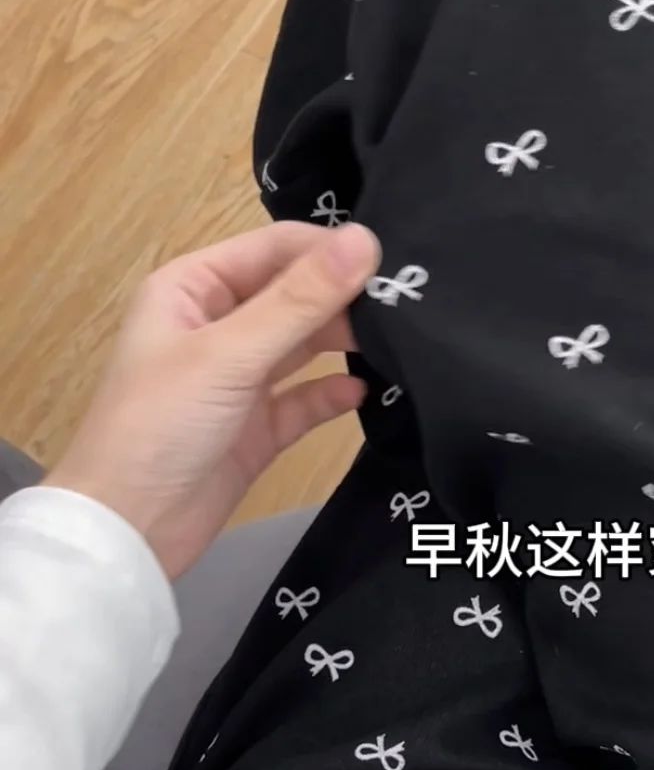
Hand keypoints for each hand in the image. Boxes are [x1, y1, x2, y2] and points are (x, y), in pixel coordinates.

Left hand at [43, 220, 381, 580]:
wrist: (129, 530)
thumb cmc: (161, 425)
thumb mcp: (230, 353)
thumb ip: (301, 299)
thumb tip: (366, 239)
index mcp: (193, 288)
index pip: (275, 248)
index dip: (329, 250)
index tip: (392, 263)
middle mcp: (217, 325)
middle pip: (294, 294)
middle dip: (345, 297)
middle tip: (407, 306)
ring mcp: (238, 378)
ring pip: (304, 345)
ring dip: (345, 342)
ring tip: (400, 343)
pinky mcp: (258, 427)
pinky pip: (306, 399)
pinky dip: (333, 394)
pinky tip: (364, 392)